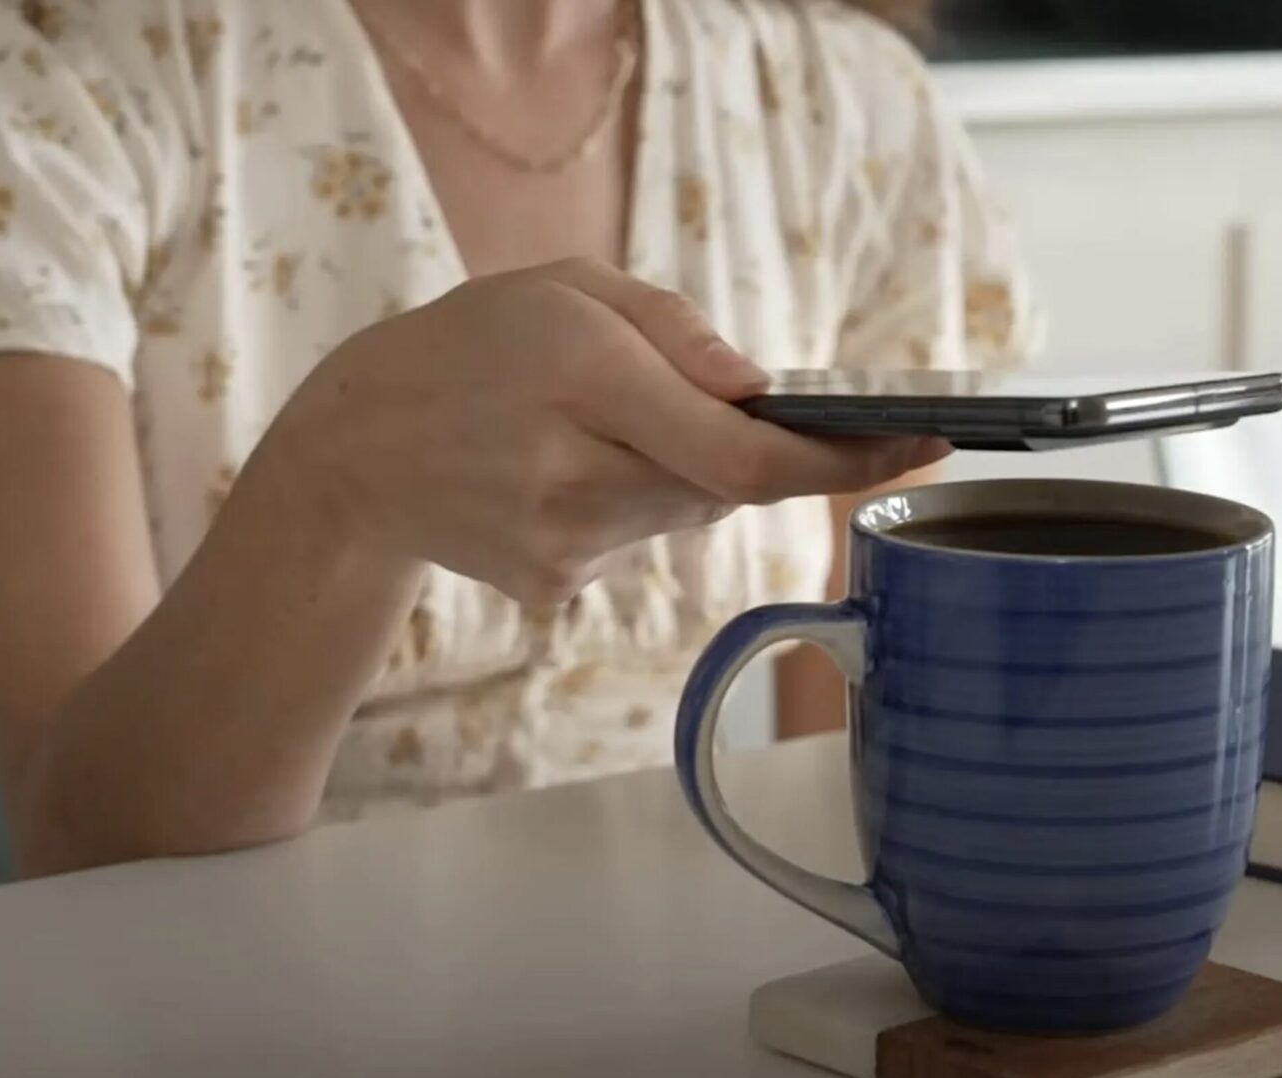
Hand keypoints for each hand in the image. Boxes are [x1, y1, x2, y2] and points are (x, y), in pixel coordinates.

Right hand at [258, 258, 945, 604]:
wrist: (353, 457)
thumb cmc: (468, 349)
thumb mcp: (563, 289)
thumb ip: (673, 330)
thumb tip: (762, 393)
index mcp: (584, 379)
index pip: (747, 455)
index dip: (846, 461)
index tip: (928, 443)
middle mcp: (577, 474)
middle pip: (727, 485)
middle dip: (747, 447)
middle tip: (711, 404)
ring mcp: (565, 547)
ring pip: (688, 511)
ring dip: (683, 469)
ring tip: (593, 426)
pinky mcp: (556, 586)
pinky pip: (639, 538)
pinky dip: (631, 501)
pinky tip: (558, 472)